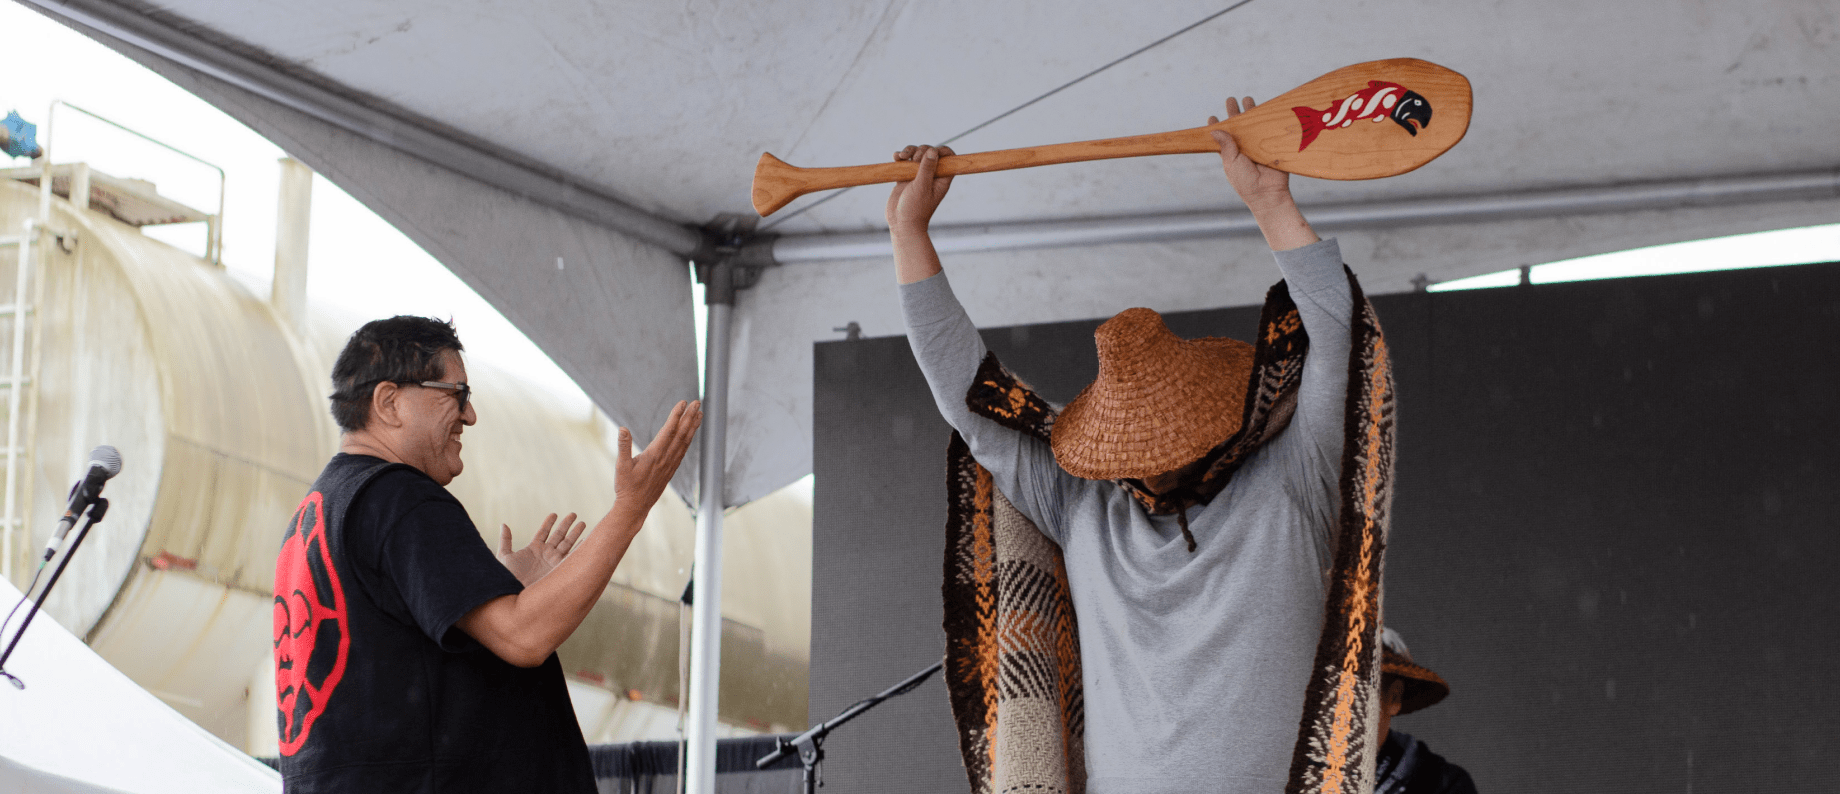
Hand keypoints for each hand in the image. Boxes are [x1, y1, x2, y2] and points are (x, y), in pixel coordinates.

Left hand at [497, 512, 585, 585]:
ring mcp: (555, 561)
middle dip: (566, 525)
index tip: (554, 514)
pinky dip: (579, 548)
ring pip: (567, 543)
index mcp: (534, 549)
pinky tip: (586, 540)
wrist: (517, 594)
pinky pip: (572, 555)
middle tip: (574, 514)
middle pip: (559, 535)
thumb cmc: (508, 578)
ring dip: (575, 533)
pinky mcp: (560, 568)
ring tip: (583, 523)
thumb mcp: (504, 556)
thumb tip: (504, 524)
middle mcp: (546, 554)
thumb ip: (506, 540)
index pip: (543, 532)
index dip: (549, 523)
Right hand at [614, 400, 703, 521]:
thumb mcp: (620, 467)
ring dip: (693, 426)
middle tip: (697, 402)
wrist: (635, 507)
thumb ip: (623, 447)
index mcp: (654, 455)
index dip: (676, 416)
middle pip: (681, 433)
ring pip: (685, 441)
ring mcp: (670, 464)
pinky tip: (692, 433)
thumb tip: (622, 429)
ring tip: (700, 413)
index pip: (668, 431)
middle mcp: (666, 458)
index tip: (683, 403)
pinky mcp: (671, 469)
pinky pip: (683, 450)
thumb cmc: (626, 487)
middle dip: (689, 417)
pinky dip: (689, 439)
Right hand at [885, 145, 955, 235]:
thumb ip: (927, 168)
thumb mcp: (922, 187)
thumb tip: (933, 150)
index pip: (949, 158)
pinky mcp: (905, 178)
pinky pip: (904, 162)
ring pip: (916, 154)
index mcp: (941, 178)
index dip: (942, 151)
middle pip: (930, 152)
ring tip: (902, 157)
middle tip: (915, 160)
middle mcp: (931, 175)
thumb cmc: (915, 209)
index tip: (932, 151)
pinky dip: (900, 157)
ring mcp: (918, 176)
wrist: (901, 223)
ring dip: (909, 151)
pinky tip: (896, 158)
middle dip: (921, 150)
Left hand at [1208, 97, 1292, 211]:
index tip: (1212, 117)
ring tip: (1247, 99)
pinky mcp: (1272, 145)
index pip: (1223, 137)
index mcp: (1231, 153)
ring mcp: (1258, 146)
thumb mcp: (1231, 163)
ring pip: (1253, 125)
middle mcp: (1244, 148)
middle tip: (1231, 99)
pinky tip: (1264, 107)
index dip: (1217, 126)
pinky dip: (1266, 119)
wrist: (1268, 192)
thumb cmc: (1246, 181)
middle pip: (1238, 126)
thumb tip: (1214, 130)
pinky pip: (1268, 130)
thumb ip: (1225, 146)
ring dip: (1251, 112)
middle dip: (1235, 113)